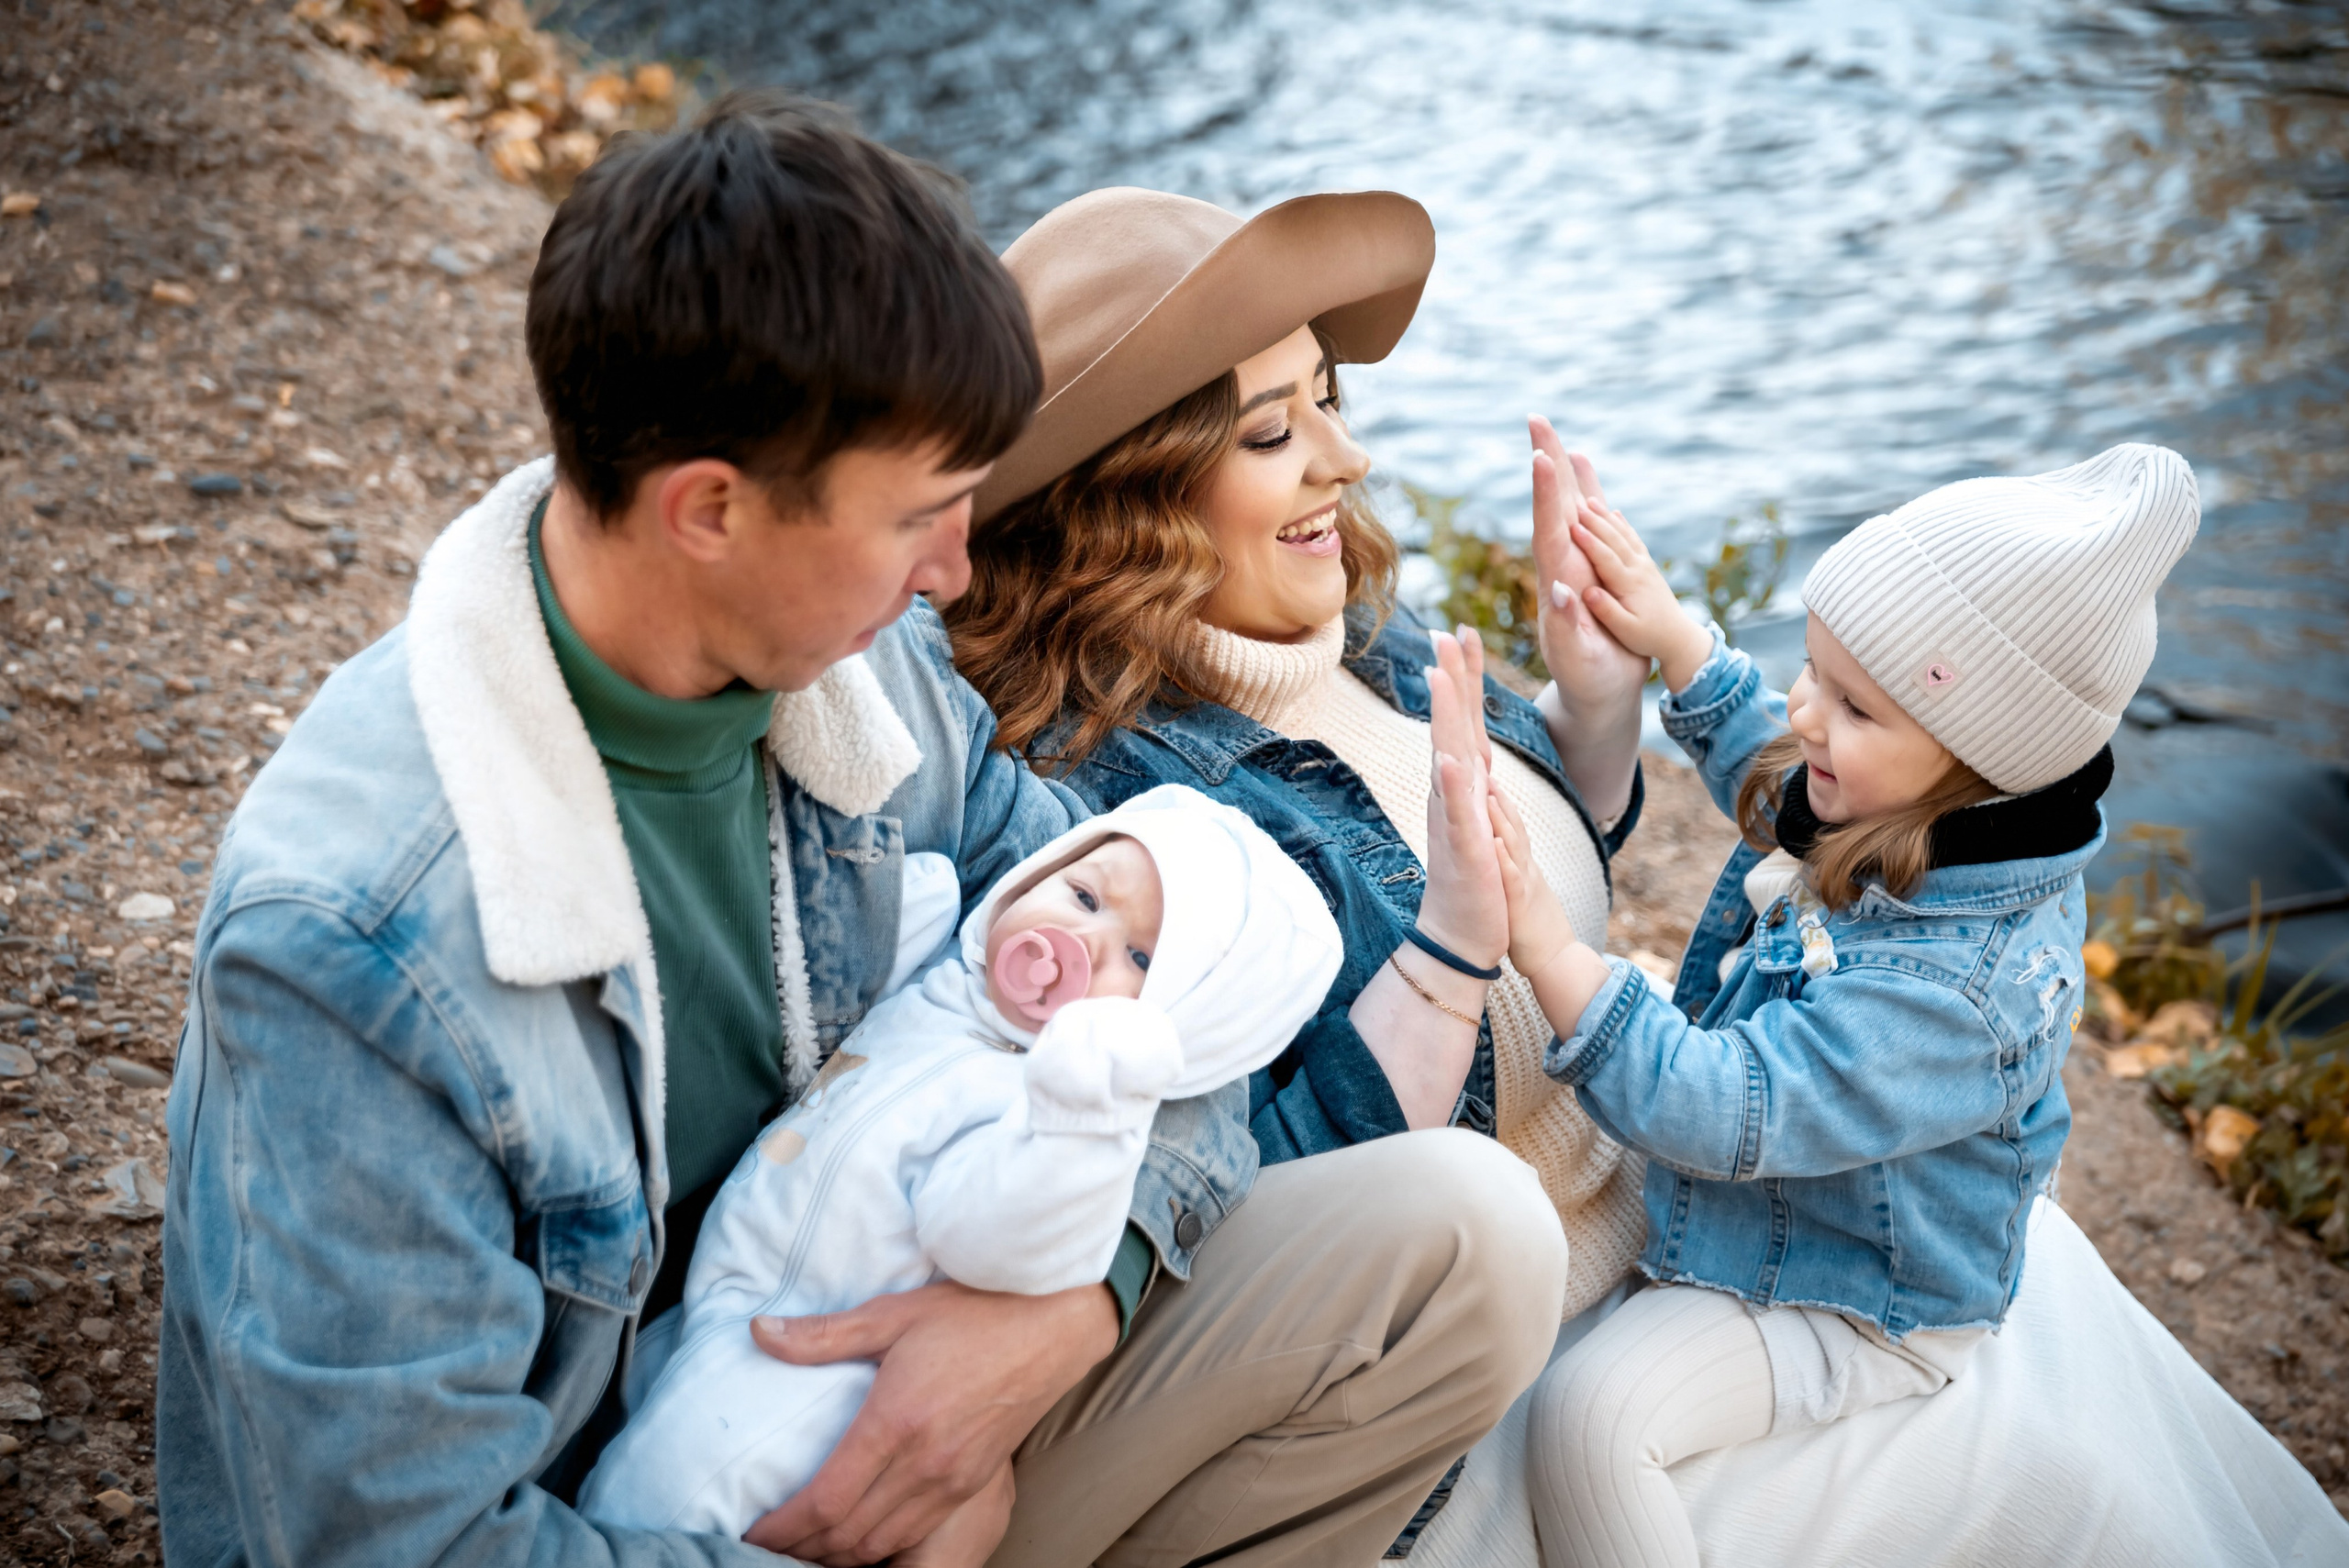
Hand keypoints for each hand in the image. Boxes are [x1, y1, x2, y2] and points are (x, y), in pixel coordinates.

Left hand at [742, 1280, 1116, 1564]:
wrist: (1053, 1326)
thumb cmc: (976, 1313)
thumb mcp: (895, 1313)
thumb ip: (825, 1333)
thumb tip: (760, 1331)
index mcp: (896, 1422)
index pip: (825, 1500)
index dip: (783, 1526)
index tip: (754, 1530)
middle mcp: (924, 1463)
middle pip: (848, 1535)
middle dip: (801, 1548)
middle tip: (770, 1543)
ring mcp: (952, 1480)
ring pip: (881, 1544)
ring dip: (838, 1554)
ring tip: (806, 1546)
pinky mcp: (974, 1485)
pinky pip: (914, 1533)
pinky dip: (878, 1548)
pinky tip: (859, 1538)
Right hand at [1417, 629, 1508, 968]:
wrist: (1462, 934)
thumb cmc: (1475, 878)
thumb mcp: (1480, 820)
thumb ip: (1474, 784)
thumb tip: (1469, 750)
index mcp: (1461, 783)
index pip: (1464, 719)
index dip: (1464, 676)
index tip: (1462, 631)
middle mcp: (1452, 793)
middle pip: (1451, 725)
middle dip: (1451, 678)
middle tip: (1447, 633)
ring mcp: (1454, 819)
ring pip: (1448, 758)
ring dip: (1445, 717)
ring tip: (1441, 676)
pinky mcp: (1463, 850)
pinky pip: (1457, 813)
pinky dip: (1454, 785)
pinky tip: (1452, 759)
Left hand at [1487, 782, 1574, 980]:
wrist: (1556, 961)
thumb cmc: (1535, 928)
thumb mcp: (1523, 889)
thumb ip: (1515, 869)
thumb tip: (1504, 850)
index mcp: (1523, 866)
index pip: (1511, 826)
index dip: (1499, 800)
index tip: (1485, 774)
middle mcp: (1526, 869)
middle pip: (1514, 827)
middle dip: (1499, 797)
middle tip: (1483, 767)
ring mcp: (1525, 885)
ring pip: (1514, 847)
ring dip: (1501, 820)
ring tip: (1488, 793)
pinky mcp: (1521, 906)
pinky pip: (1512, 881)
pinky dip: (1504, 860)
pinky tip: (1494, 844)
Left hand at [1529, 419, 1647, 724]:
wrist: (1599, 691)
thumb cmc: (1589, 682)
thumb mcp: (1579, 661)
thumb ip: (1568, 629)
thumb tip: (1560, 590)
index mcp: (1559, 585)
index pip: (1549, 532)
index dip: (1546, 496)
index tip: (1541, 458)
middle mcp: (1562, 566)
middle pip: (1552, 507)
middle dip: (1546, 464)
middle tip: (1535, 420)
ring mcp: (1574, 563)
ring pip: (1568, 507)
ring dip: (1561, 469)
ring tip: (1551, 432)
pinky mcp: (1589, 565)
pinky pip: (1587, 519)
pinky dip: (1585, 489)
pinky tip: (1581, 464)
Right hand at [1568, 490, 1713, 692]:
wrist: (1678, 637)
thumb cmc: (1647, 637)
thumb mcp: (1626, 631)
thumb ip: (1607, 611)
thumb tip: (1588, 592)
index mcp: (1629, 585)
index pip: (1607, 558)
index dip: (1590, 542)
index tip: (1573, 527)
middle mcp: (1638, 569)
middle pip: (1614, 539)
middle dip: (1595, 520)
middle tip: (1574, 502)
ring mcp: (1644, 565)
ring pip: (1623, 535)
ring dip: (1606, 517)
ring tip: (1588, 500)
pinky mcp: (1647, 566)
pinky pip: (1633, 539)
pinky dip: (1623, 524)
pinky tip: (1614, 512)